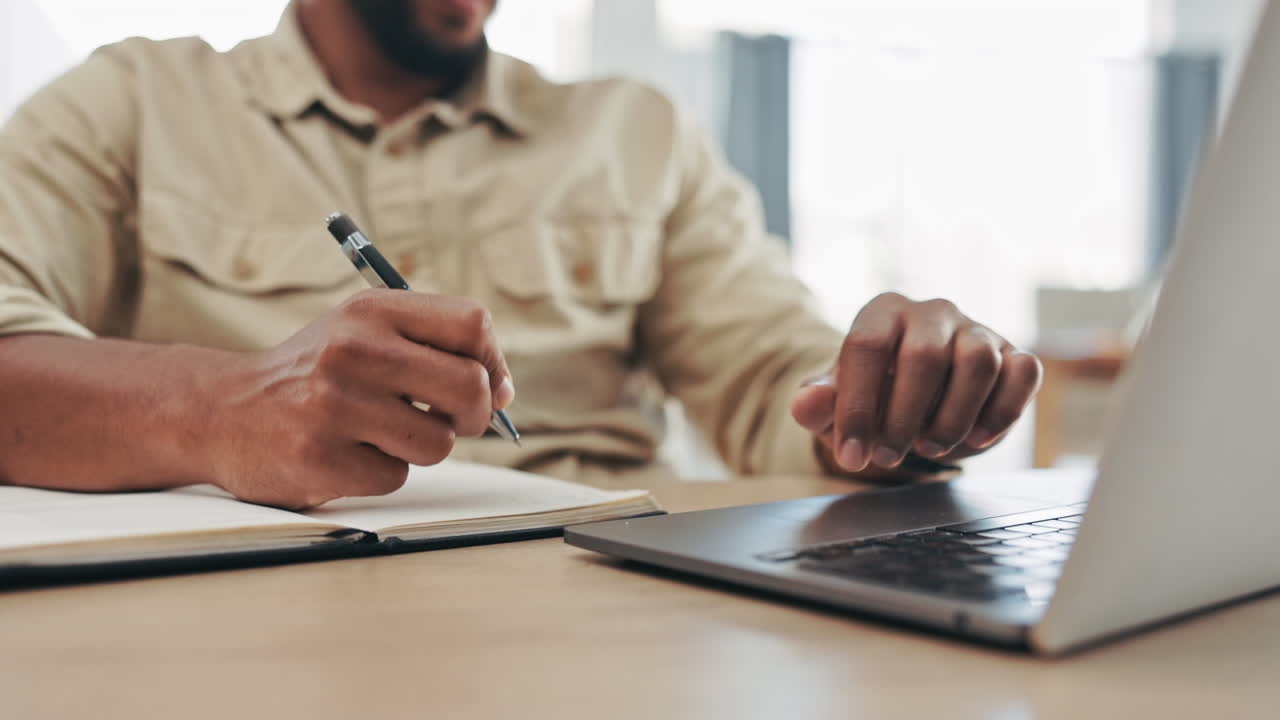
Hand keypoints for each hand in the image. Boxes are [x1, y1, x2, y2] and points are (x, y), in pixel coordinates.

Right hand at [205, 290, 514, 508]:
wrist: (221, 410)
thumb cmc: (313, 373)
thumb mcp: (362, 333)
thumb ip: (432, 348)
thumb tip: (504, 393)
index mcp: (371, 311)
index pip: (472, 324)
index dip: (494, 361)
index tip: (490, 385)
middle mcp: (353, 350)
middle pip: (470, 388)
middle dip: (475, 415)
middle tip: (453, 422)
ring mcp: (334, 405)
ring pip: (439, 443)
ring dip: (422, 448)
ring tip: (382, 435)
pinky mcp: (320, 458)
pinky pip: (395, 477)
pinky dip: (381, 473)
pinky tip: (347, 454)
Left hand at [790, 292, 1041, 474]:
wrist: (914, 405)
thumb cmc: (872, 399)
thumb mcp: (836, 405)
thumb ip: (818, 403)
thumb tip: (806, 404)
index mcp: (883, 312)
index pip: (867, 345)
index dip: (858, 404)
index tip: (852, 454)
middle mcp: (932, 312)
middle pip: (924, 355)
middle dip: (904, 416)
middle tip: (888, 457)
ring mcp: (977, 330)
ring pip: (977, 362)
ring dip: (953, 416)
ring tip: (930, 447)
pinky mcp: (1013, 354)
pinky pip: (1022, 372)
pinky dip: (1002, 411)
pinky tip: (976, 439)